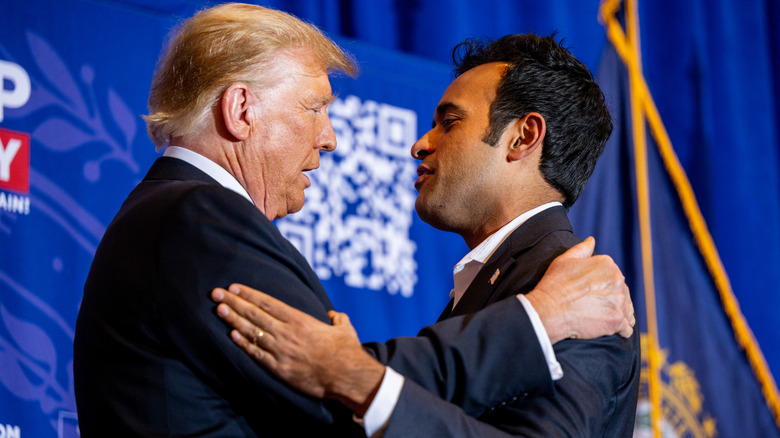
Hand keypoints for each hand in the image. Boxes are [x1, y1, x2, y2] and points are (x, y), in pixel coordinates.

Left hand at [211, 284, 384, 415]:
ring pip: (252, 332)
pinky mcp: (279, 368)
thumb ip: (337, 319)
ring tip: (218, 310)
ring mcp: (281, 351)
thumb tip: (333, 316)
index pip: (268, 303)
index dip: (249, 294)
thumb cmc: (347, 351)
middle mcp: (286, 332)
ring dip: (233, 320)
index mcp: (300, 320)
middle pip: (254, 314)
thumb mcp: (344, 328)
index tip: (234, 287)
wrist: (347, 376)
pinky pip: (257, 354)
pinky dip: (243, 344)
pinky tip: (231, 336)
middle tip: (215, 293)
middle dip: (233, 302)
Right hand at [525, 237, 634, 342]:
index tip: (591, 293)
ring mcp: (619, 301)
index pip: (614, 276)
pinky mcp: (617, 320)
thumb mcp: (564, 260)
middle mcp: (617, 280)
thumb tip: (592, 240)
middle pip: (622, 292)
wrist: (548, 311)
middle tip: (594, 307)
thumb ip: (582, 249)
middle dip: (612, 300)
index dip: (602, 286)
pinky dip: (620, 330)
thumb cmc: (554, 285)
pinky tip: (608, 328)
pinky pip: (627, 328)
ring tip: (601, 318)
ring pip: (627, 310)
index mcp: (607, 264)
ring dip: (618, 314)